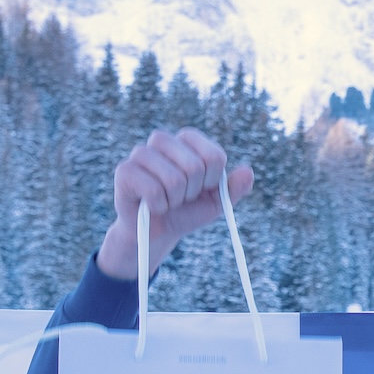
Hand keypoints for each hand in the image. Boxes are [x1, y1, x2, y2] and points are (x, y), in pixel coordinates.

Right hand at [94, 128, 254, 281]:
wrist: (158, 232)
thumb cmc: (188, 211)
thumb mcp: (217, 202)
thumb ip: (234, 187)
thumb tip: (249, 171)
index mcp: (187, 141)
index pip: (214, 155)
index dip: (213, 179)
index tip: (203, 187)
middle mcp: (162, 141)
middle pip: (194, 166)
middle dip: (193, 191)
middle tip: (182, 196)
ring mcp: (141, 153)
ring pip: (174, 179)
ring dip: (175, 199)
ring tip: (167, 200)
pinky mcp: (124, 171)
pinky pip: (153, 189)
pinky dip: (159, 205)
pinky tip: (152, 205)